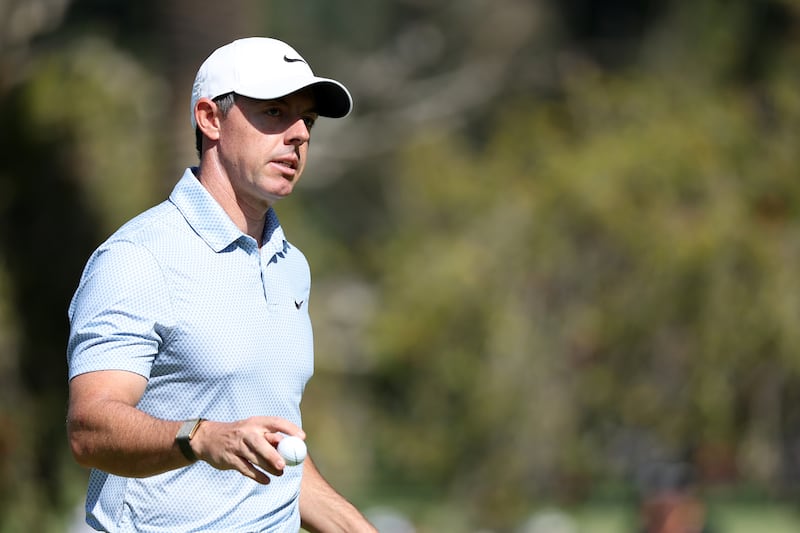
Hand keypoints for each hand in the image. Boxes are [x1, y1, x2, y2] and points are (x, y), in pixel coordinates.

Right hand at [190, 416, 304, 483]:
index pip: (275, 422)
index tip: (303, 437)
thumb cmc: (239, 434)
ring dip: (268, 468)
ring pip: (254, 458)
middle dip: (273, 454)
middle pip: (262, 443)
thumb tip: (291, 446)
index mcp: (256, 422)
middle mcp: (246, 432)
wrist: (208, 437)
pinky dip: (257, 476)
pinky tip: (266, 480)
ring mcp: (237, 445)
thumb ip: (269, 436)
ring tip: (280, 473)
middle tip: (285, 465)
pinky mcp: (230, 458)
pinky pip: (246, 469)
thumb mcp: (253, 429)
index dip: (290, 428)